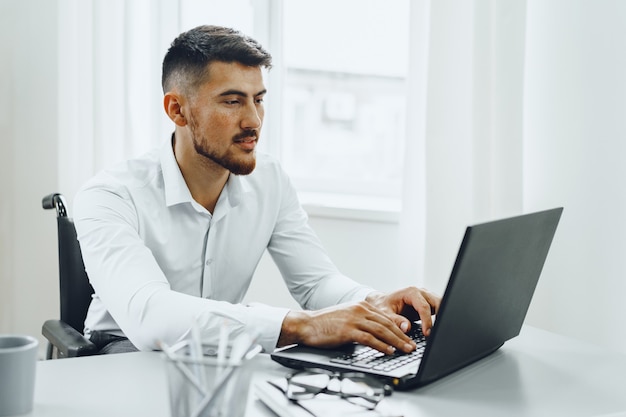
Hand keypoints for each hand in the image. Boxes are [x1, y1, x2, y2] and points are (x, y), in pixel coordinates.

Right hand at [277, 298, 429, 354]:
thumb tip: (376, 335)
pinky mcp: (348, 330)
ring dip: (397, 341)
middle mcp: (360, 310)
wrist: (306, 324)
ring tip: (406, 350)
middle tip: (413, 345)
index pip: (386, 317)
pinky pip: (369, 339)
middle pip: (387, 324)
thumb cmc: (324, 324)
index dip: (399, 328)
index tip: (409, 337)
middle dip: (402, 336)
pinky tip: (389, 351)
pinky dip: (381, 346)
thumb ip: (362, 323)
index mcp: (361, 306)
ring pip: (381, 331)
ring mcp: (354, 319)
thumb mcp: (347, 318)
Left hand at [365, 287, 440, 336]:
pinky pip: (438, 309)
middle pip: (438, 302)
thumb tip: (406, 328)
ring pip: (441, 305)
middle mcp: (421, 293)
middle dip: (440, 316)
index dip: (427, 321)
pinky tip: (436, 329)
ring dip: (441, 317)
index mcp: (411, 292)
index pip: (424, 306)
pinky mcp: (428, 304)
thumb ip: (395, 320)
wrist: (382, 301)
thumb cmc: (383, 305)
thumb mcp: (385, 313)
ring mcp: (426, 297)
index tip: (427, 333)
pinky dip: (440, 318)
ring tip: (438, 331)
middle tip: (436, 332)